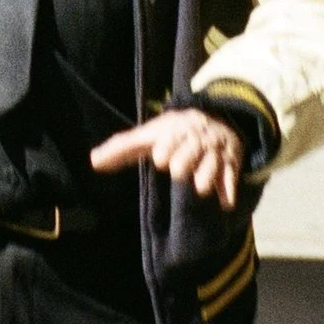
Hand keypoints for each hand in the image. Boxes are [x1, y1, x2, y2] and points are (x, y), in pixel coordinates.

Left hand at [89, 108, 246, 208]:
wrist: (216, 120)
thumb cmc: (173, 133)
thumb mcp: (150, 134)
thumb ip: (122, 148)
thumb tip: (93, 161)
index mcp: (173, 132)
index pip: (170, 140)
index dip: (166, 148)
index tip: (160, 159)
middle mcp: (194, 142)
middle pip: (190, 153)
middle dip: (185, 162)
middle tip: (179, 171)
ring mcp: (213, 154)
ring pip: (211, 166)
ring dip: (206, 177)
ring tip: (200, 188)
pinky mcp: (229, 165)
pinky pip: (230, 178)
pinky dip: (228, 191)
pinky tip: (224, 204)